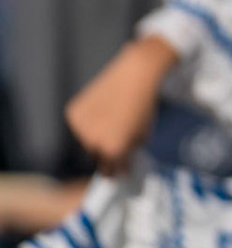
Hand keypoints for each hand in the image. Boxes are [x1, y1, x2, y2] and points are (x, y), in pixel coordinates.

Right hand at [65, 36, 176, 173]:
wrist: (135, 76)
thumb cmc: (143, 105)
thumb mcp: (144, 135)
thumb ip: (130, 152)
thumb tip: (122, 162)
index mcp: (113, 150)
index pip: (110, 171)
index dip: (117, 170)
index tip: (121, 168)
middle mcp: (93, 142)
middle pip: (96, 157)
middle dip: (106, 154)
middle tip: (116, 142)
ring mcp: (80, 128)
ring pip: (86, 142)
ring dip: (95, 138)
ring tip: (111, 121)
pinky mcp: (73, 113)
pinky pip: (79, 126)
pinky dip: (87, 123)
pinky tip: (101, 110)